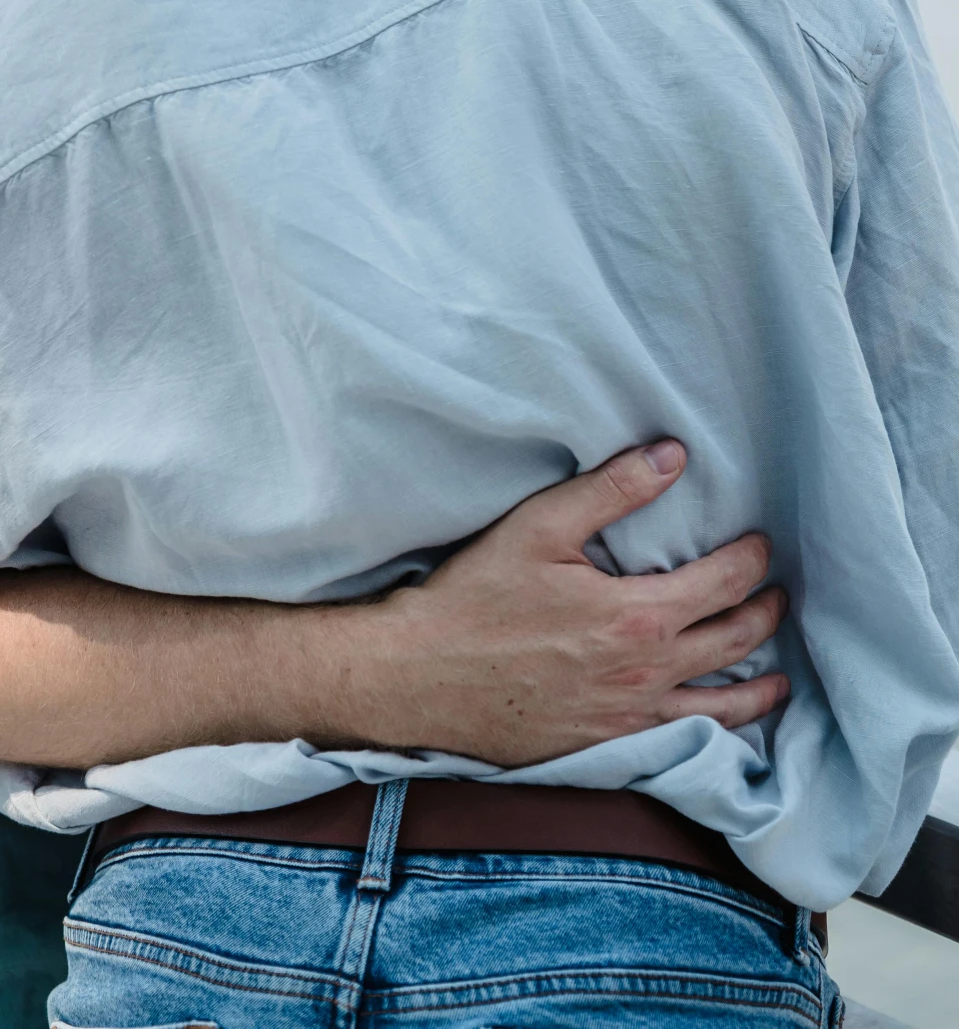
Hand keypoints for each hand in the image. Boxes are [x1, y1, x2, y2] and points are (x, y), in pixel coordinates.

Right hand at [335, 440, 787, 765]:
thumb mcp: (541, 525)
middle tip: (778, 597)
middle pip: (732, 643)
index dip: (749, 561)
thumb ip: (612, 489)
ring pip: (721, 708)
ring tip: (778, 678)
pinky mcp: (608, 747)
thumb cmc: (477, 598)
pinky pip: (684, 743)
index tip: (761, 545)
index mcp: (637, 615)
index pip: (721, 584)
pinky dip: (718, 733)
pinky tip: (720, 728)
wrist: (425, 677)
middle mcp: (647, 673)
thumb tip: (672, 455)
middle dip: (763, 615)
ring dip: (758, 687)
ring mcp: (630, 719)